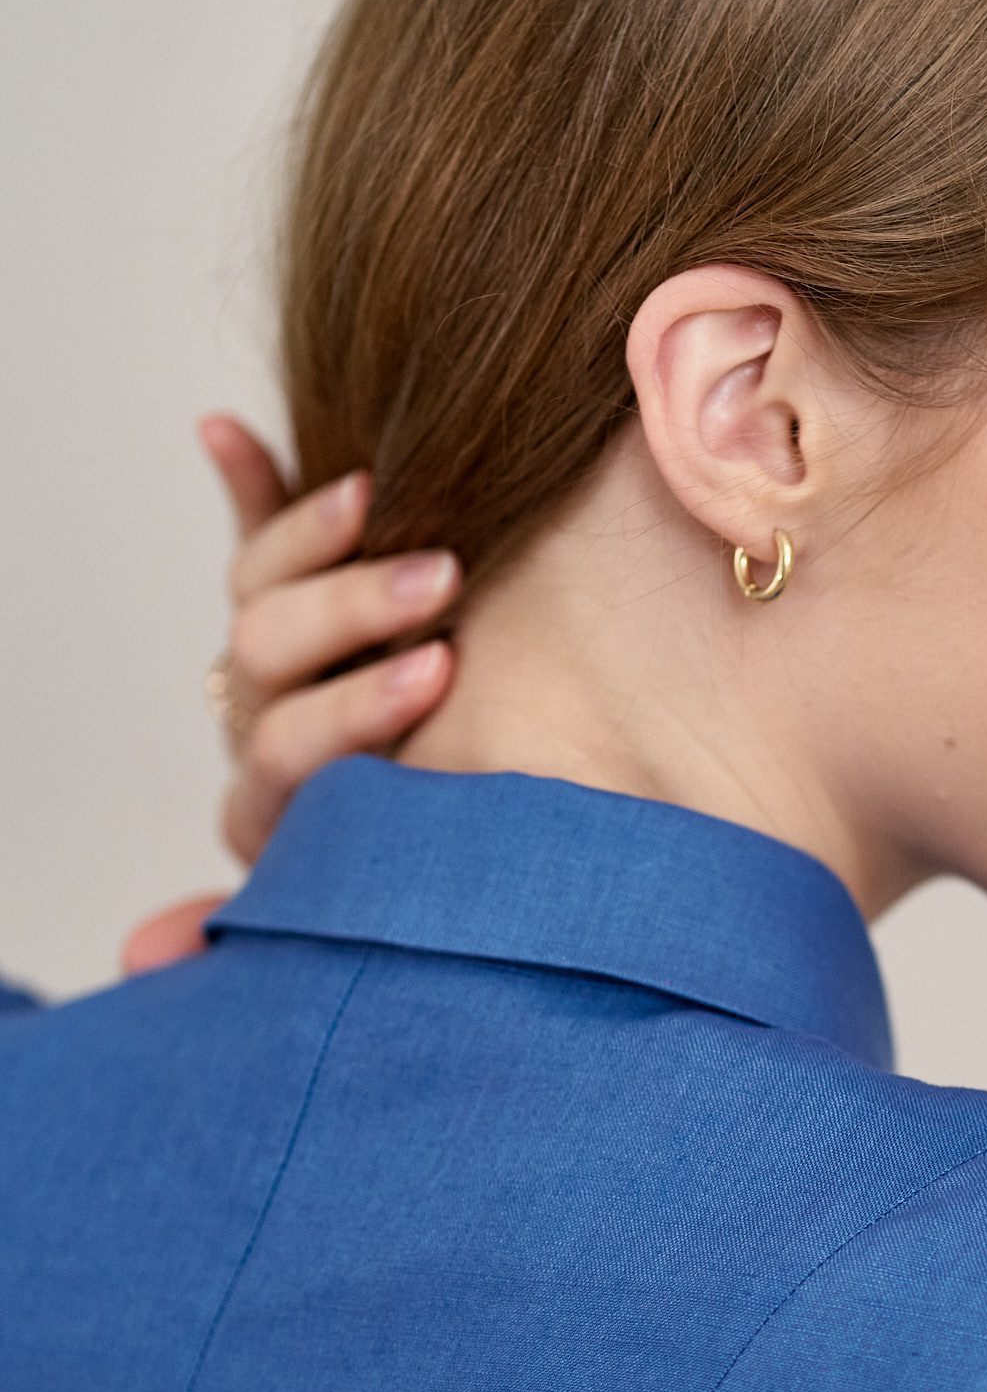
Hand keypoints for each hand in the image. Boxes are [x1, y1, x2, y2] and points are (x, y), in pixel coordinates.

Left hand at [119, 416, 457, 976]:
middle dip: (356, 613)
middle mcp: (267, 715)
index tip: (439, 672)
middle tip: (440, 583)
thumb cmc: (396, 870)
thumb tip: (140, 962)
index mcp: (281, 794)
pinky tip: (223, 429)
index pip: (293, 744)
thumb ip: (256, 924)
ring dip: (313, 537)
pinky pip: (259, 534)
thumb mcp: (336, 900)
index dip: (355, 709)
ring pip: (265, 586)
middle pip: (272, 650)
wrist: (407, 838)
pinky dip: (248, 480)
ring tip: (375, 497)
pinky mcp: (294, 593)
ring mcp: (275, 653)